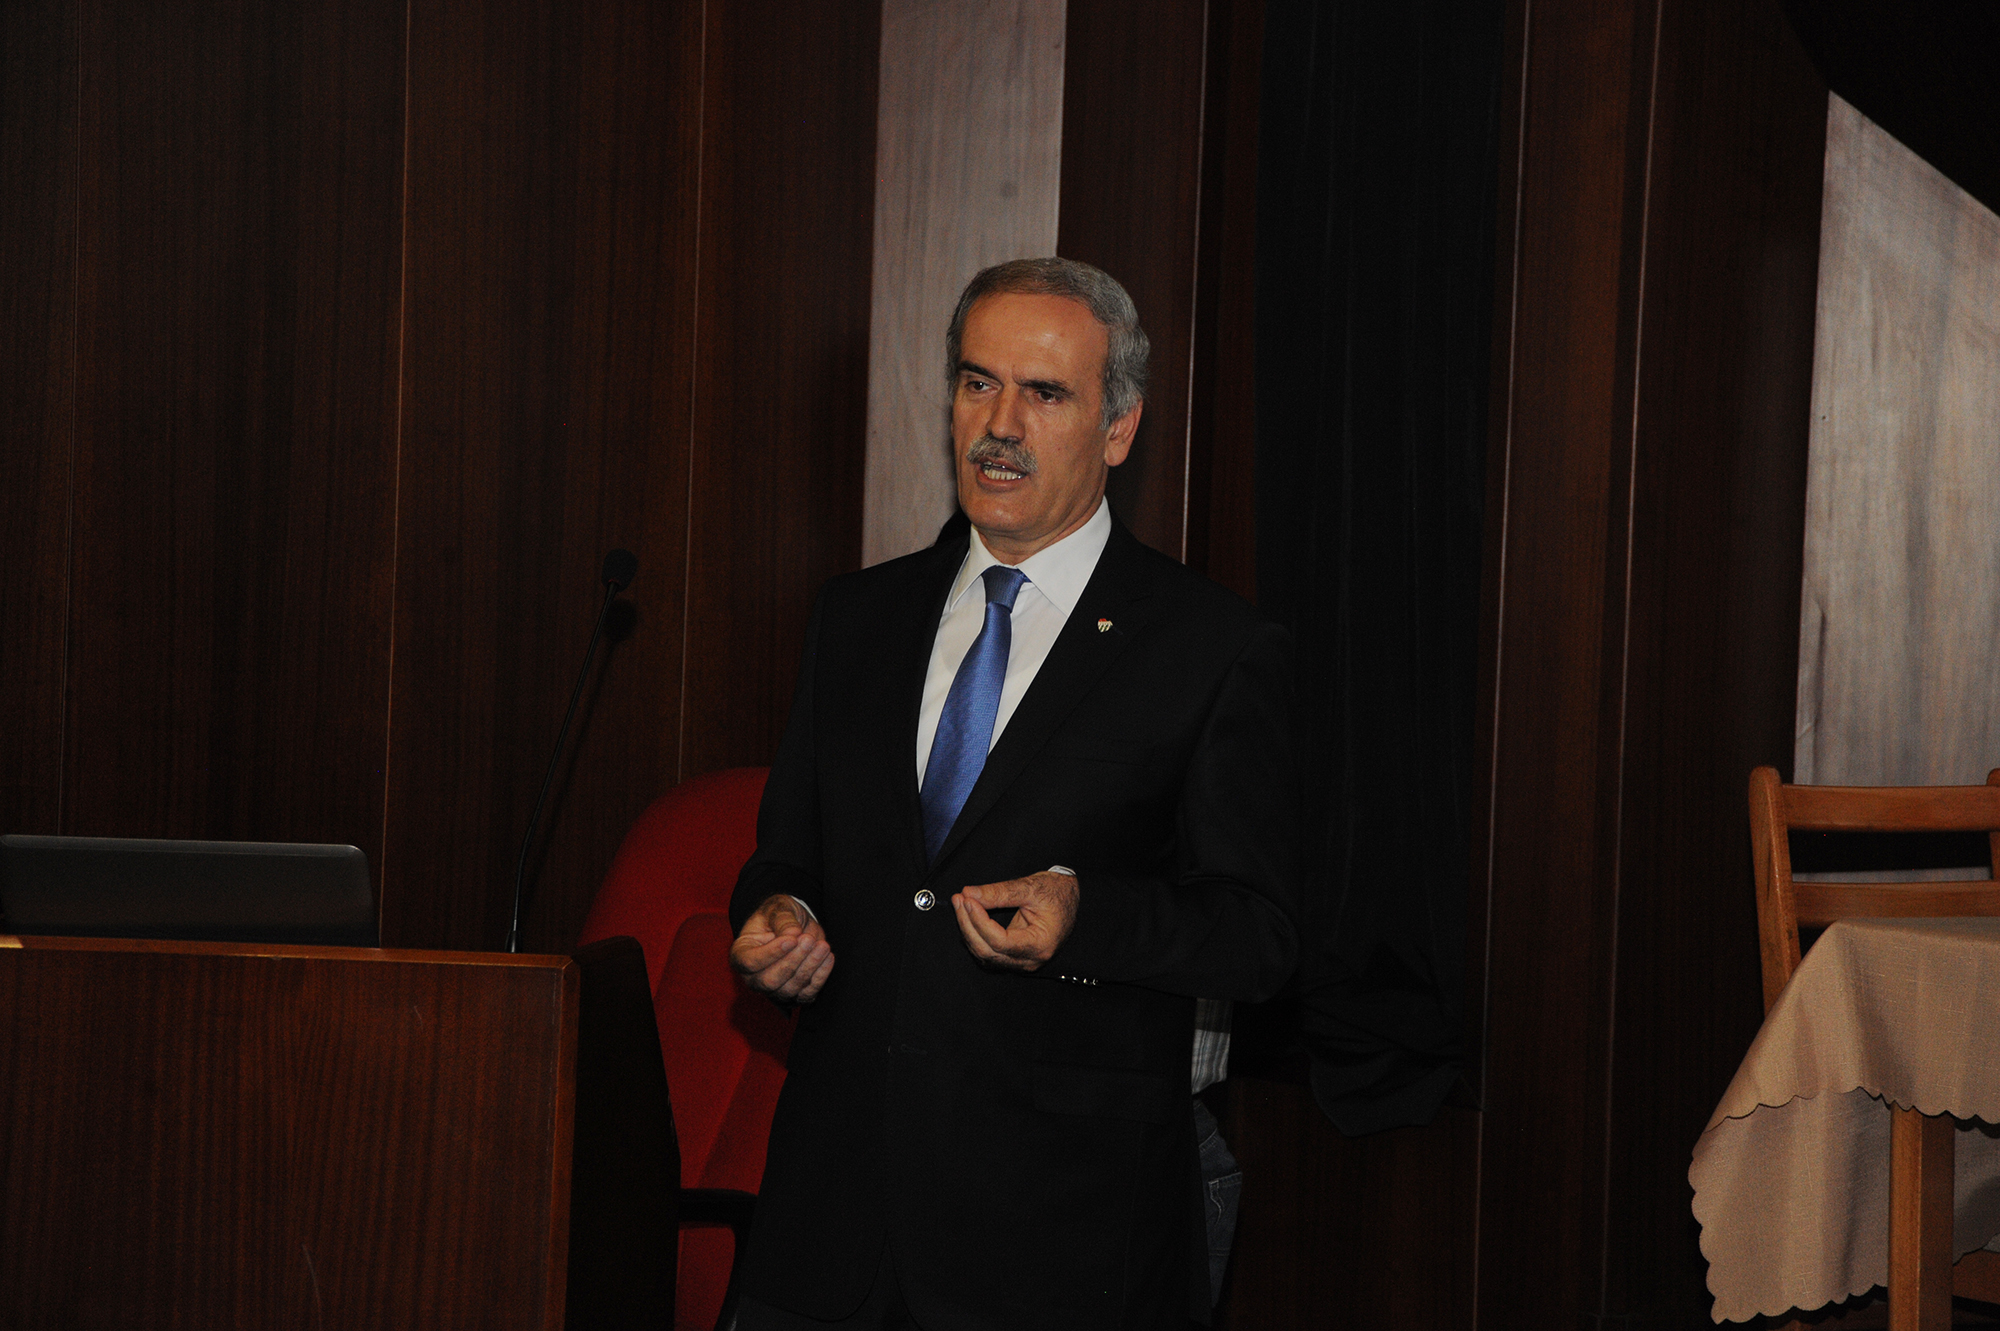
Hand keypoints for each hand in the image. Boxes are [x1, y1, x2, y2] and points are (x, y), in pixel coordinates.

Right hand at [730, 894, 834, 1001]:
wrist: (794, 927)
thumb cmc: (778, 917)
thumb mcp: (778, 908)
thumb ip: (783, 919)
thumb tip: (793, 933)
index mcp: (741, 954)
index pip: (750, 962)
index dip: (771, 953)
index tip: (791, 939)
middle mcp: (753, 978)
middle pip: (769, 981)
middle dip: (792, 962)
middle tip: (808, 940)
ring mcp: (774, 990)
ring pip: (789, 989)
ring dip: (808, 967)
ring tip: (822, 946)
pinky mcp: (795, 995)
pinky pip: (807, 994)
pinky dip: (820, 977)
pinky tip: (828, 957)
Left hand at [952, 872, 1078, 971]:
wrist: (1069, 898)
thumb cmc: (1057, 893)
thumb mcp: (1030, 888)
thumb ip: (998, 892)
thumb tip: (969, 893)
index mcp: (1040, 944)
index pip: (1000, 941)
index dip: (979, 921)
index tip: (968, 900)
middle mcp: (1031, 959)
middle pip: (988, 952)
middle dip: (968, 925)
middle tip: (959, 899)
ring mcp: (1022, 961)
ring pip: (985, 955)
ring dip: (969, 930)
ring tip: (962, 903)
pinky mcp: (1015, 956)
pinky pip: (989, 952)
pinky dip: (976, 935)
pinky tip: (969, 916)